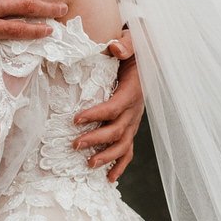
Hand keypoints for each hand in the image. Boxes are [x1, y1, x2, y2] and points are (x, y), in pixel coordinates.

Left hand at [74, 32, 143, 181]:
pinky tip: (109, 178)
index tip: (75, 119)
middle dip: (96, 140)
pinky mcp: (131, 127)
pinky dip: (120, 165)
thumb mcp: (133, 42)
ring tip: (88, 165)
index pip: (113, 108)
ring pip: (123, 145)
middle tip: (74, 145)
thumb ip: (124, 45)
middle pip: (117, 131)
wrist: (146, 58)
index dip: (96, 115)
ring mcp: (134, 121)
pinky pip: (128, 150)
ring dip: (106, 157)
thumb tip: (114, 48)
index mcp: (132, 92)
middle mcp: (135, 110)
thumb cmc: (134, 51)